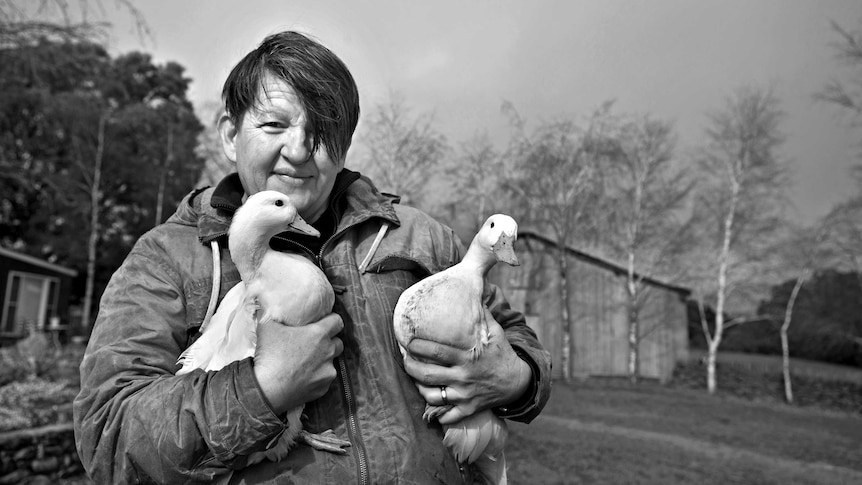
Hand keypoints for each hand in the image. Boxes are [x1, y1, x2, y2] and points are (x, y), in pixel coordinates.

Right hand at [253, 313, 343, 414]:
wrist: (267, 390)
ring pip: (332, 362)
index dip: (331, 320)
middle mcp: (328, 351)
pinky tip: (303, 377)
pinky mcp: (324, 387)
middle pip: (338, 342)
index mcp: (319, 334)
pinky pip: (325, 379)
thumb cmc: (269, 356)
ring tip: (306, 362)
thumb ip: (271, 312)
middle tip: (313, 343)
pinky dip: (317, 377)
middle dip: (329, 341)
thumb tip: (267, 304)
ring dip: (323, 360)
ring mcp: (328, 371)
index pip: (338, 321)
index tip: (323, 323)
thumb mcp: (267, 326)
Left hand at [402, 310, 530, 424]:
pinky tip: (428, 403)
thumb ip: (482, 314)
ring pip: (432, 396)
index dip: (418, 346)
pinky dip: (436, 413)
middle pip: (427, 375)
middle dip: (410, 367)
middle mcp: (464, 377)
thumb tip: (475, 290)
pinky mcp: (468, 408)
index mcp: (468, 357)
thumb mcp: (495, 331)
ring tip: (413, 378)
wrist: (518, 382)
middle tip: (404, 359)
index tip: (407, 341)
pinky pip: (447, 416)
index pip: (436, 351)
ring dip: (418, 388)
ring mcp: (465, 395)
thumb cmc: (502, 353)